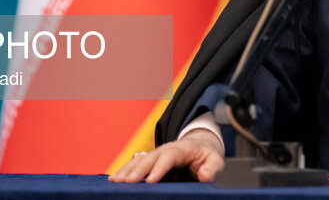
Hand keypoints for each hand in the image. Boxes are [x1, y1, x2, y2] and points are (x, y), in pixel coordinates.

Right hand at [108, 128, 224, 182]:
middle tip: (126, 182)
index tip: (151, 181)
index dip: (159, 168)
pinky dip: (124, 171)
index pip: (169, 156)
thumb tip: (205, 175)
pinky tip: (113, 180)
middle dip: (137, 170)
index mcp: (183, 149)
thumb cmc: (207, 156)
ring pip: (139, 160)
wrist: (200, 145)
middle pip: (150, 158)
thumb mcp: (216, 160)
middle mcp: (166, 149)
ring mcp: (156, 154)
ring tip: (115, 181)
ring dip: (126, 170)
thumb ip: (213, 167)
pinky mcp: (150, 161)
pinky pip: (135, 164)